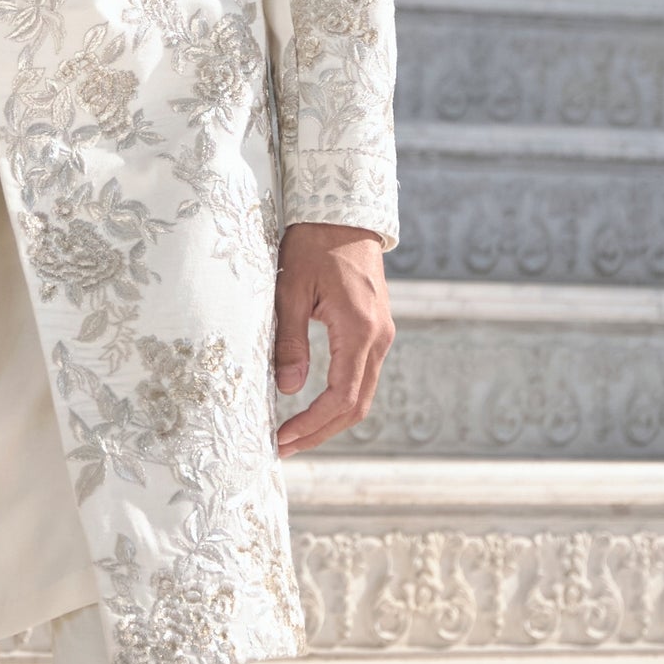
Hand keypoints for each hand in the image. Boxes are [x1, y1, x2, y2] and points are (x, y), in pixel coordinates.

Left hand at [272, 221, 393, 455]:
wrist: (343, 215)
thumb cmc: (312, 245)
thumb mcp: (291, 289)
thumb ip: (289, 341)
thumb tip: (289, 389)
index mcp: (359, 329)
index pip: (341, 396)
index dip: (312, 424)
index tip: (282, 438)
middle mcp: (378, 338)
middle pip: (355, 405)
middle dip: (320, 432)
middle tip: (284, 448)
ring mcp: (381, 335)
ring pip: (361, 394)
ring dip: (329, 420)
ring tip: (294, 435)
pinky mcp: (375, 331)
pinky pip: (361, 377)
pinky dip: (338, 399)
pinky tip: (312, 407)